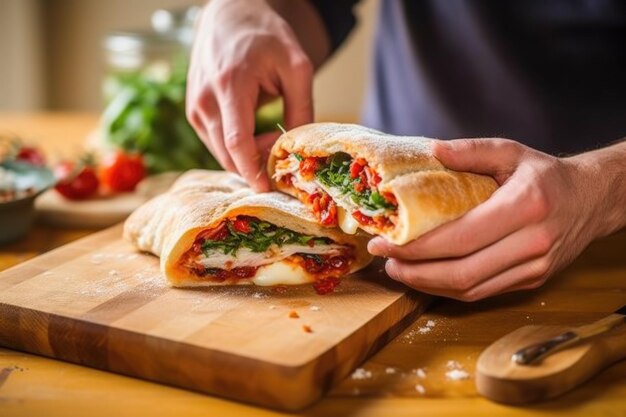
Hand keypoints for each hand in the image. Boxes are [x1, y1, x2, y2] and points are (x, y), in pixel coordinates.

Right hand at [186, 0, 313, 190]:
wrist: (230, 14)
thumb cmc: (266, 36)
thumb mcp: (296, 66)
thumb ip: (301, 108)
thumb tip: (300, 148)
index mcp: (230, 85)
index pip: (236, 141)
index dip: (251, 170)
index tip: (267, 189)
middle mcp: (204, 99)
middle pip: (227, 153)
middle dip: (255, 165)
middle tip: (281, 158)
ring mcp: (194, 107)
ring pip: (219, 151)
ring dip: (245, 157)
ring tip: (270, 139)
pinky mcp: (193, 111)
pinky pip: (214, 142)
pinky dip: (234, 148)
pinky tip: (254, 135)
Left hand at [368, 138, 608, 300]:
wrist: (592, 200)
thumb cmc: (547, 174)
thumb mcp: (512, 151)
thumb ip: (471, 150)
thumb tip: (431, 151)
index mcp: (525, 207)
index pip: (460, 239)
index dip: (417, 247)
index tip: (385, 241)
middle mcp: (532, 243)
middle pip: (461, 273)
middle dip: (414, 271)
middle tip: (385, 259)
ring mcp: (535, 267)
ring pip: (470, 290)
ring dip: (427, 285)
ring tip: (398, 269)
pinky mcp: (533, 280)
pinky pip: (483, 293)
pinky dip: (449, 288)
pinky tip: (427, 276)